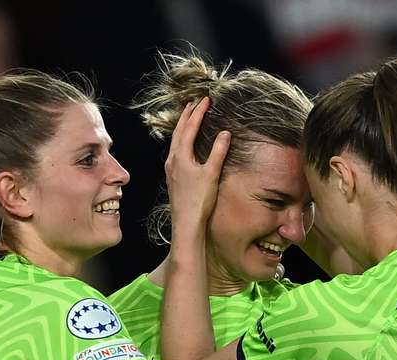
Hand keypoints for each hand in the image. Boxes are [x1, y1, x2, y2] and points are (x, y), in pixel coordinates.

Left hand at [164, 98, 230, 232]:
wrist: (186, 223)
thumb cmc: (198, 200)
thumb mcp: (211, 173)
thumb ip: (218, 152)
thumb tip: (225, 132)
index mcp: (180, 156)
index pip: (190, 127)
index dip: (199, 112)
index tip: (206, 100)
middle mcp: (172, 160)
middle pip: (179, 131)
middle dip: (187, 115)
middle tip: (194, 102)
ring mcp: (171, 169)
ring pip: (175, 141)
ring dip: (182, 127)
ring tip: (189, 118)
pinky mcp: (173, 177)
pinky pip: (176, 151)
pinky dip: (181, 141)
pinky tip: (185, 145)